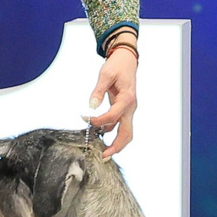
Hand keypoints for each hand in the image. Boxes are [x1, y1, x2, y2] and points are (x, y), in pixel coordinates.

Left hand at [87, 43, 138, 157]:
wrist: (127, 60)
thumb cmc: (117, 66)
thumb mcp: (106, 75)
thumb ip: (98, 91)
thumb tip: (91, 106)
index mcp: (127, 98)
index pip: (113, 116)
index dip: (99, 121)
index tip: (86, 119)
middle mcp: (130, 107)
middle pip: (127, 133)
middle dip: (116, 146)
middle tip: (104, 156)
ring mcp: (128, 109)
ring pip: (125, 132)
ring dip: (115, 143)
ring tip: (103, 152)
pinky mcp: (124, 109)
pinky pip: (119, 125)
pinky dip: (110, 132)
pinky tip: (99, 134)